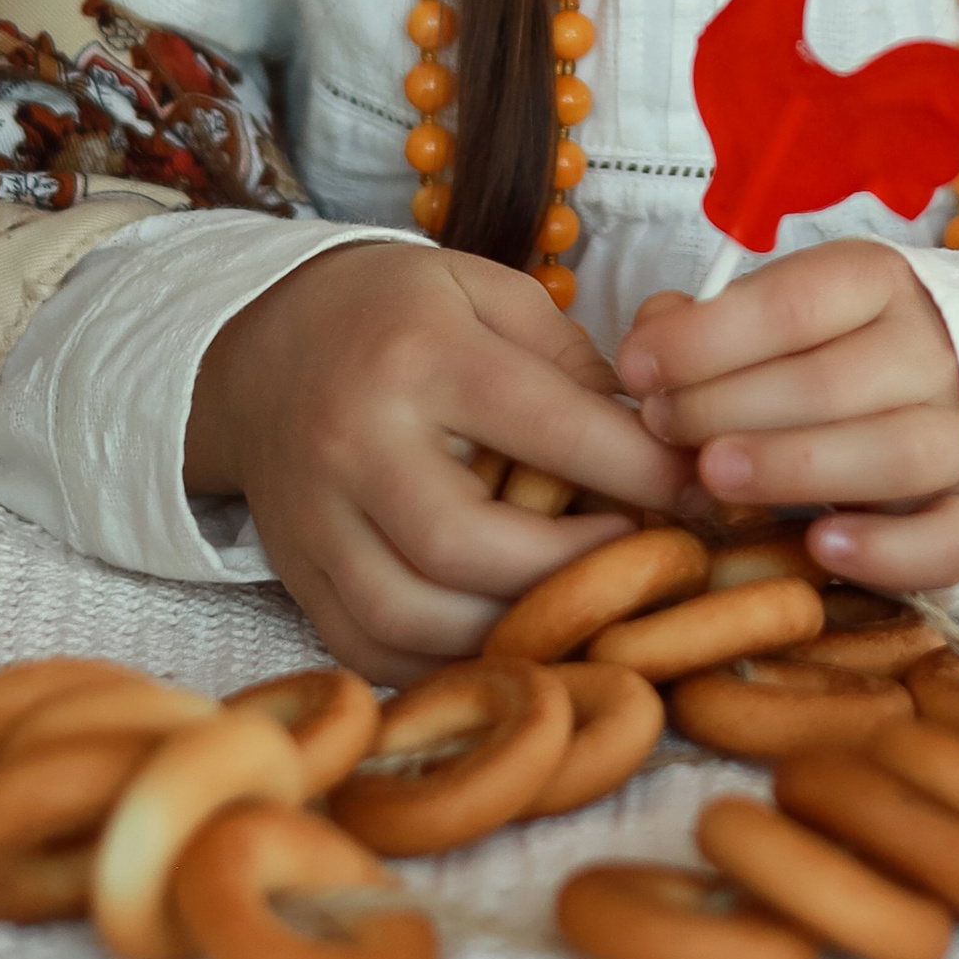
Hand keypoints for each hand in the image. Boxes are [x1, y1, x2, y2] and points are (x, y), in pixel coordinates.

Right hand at [185, 242, 690, 682]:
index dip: (636, 469)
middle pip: (464, 544)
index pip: (542, 425)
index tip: (697, 492)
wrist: (262, 344)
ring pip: (411, 617)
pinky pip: (370, 650)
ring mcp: (314, 516)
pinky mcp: (294, 571)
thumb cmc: (400, 314)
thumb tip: (655, 440)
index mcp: (418, 354)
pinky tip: (504, 642)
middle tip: (637, 564)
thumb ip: (570, 362)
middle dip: (569, 570)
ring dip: (510, 632)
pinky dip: (444, 665)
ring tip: (577, 610)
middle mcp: (356, 439)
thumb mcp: (489, 293)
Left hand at [615, 241, 958, 595]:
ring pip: (899, 451)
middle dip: (730, 404)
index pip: (796, 301)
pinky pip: (953, 538)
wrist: (952, 394)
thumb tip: (653, 339)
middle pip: (835, 379)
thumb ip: (710, 322)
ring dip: (795, 466)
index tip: (637, 369)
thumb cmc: (828, 352)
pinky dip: (890, 548)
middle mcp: (931, 351)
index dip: (706, 338)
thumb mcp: (776, 314)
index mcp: (879, 284)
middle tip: (664, 427)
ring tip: (713, 476)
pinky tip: (820, 543)